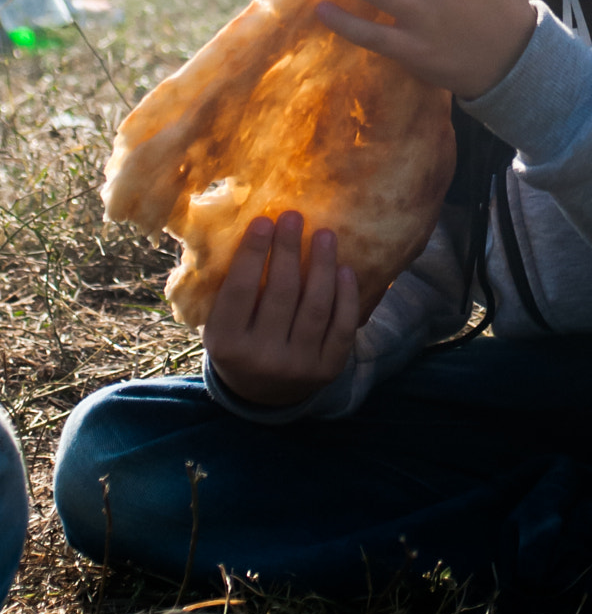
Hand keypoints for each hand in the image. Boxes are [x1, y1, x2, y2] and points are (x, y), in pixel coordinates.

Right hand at [204, 213, 359, 407]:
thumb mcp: (222, 323)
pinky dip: (346, 296)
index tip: (264, 220)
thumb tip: (253, 229)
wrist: (263, 395)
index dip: (252, 253)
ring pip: (315, 307)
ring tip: (325, 235)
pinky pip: (342, 327)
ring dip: (322, 265)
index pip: (239, 291)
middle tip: (294, 217)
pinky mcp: (327, 370)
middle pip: (280, 294)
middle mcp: (261, 358)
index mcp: (226, 344)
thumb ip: (230, 288)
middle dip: (288, 250)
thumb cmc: (240, 342)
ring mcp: (297, 367)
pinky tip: (345, 269)